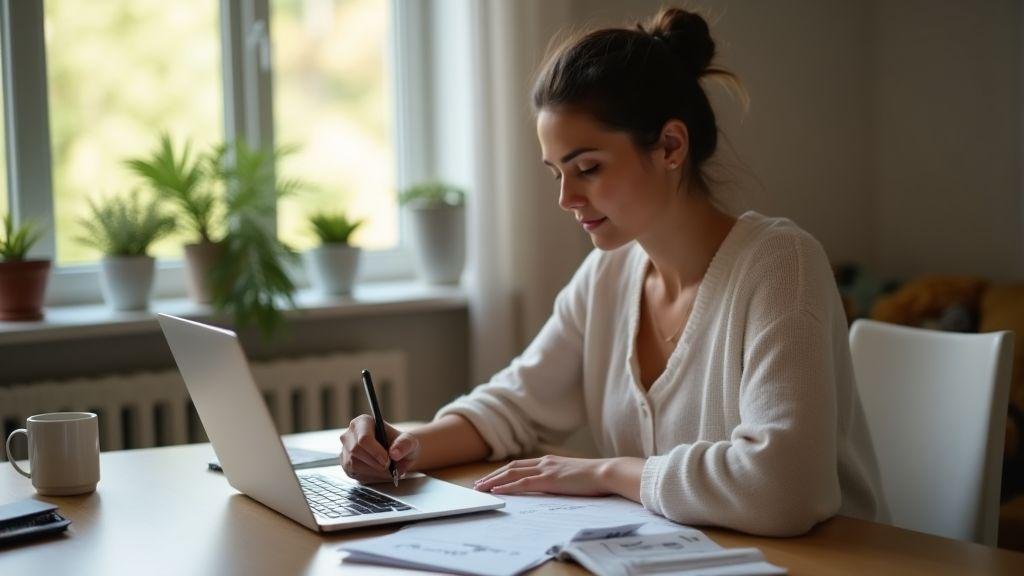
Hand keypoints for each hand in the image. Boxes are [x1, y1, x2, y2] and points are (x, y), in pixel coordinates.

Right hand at [339, 415, 419, 482]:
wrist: (396, 454)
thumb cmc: (400, 444)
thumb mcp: (409, 442)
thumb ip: (405, 445)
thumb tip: (394, 453)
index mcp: (363, 422)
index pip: (363, 438)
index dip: (375, 451)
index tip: (388, 460)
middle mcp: (350, 434)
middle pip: (356, 451)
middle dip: (375, 463)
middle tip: (389, 467)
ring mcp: (345, 450)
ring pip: (354, 464)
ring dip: (373, 471)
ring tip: (387, 470)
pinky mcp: (345, 464)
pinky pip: (354, 473)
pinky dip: (369, 476)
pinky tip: (379, 472)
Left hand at [473, 455, 611, 496]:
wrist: (607, 472)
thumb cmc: (595, 477)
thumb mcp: (573, 475)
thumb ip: (561, 477)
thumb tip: (555, 486)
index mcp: (550, 461)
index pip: (520, 464)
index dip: (504, 471)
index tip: (491, 478)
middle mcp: (544, 462)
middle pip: (511, 467)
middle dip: (493, 475)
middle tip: (478, 484)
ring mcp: (546, 469)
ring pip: (512, 473)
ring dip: (494, 481)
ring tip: (481, 489)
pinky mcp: (549, 479)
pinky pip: (523, 483)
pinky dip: (508, 486)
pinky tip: (497, 490)